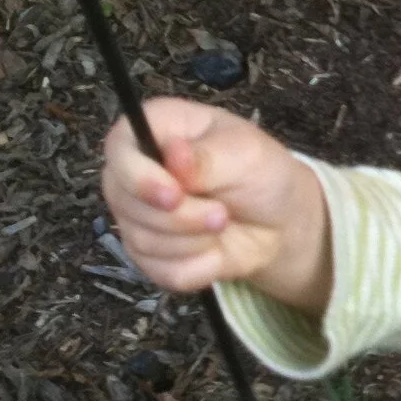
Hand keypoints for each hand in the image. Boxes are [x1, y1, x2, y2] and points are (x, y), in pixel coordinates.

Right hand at [101, 99, 330, 311]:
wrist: (281, 224)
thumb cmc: (262, 175)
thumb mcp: (247, 155)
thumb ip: (208, 157)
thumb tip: (175, 156)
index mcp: (158, 130)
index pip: (119, 148)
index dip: (138, 176)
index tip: (173, 195)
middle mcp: (137, 171)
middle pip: (124, 200)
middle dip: (180, 216)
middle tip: (221, 214)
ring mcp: (137, 215)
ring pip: (142, 240)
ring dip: (193, 241)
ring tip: (223, 223)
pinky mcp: (149, 255)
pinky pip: (159, 270)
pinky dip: (197, 266)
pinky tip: (216, 250)